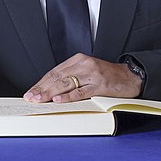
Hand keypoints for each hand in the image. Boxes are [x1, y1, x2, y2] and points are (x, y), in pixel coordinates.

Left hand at [23, 54, 141, 102]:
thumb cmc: (107, 77)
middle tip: (31, 97)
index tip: (31, 92)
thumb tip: (50, 92)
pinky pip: (81, 91)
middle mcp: (84, 64)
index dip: (41, 83)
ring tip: (40, 100)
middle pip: (57, 77)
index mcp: (78, 60)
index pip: (54, 72)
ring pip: (66, 84)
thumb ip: (71, 78)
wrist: (130, 77)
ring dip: (50, 93)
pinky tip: (59, 100)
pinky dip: (68, 96)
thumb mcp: (87, 72)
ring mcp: (92, 74)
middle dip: (42, 89)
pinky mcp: (100, 84)